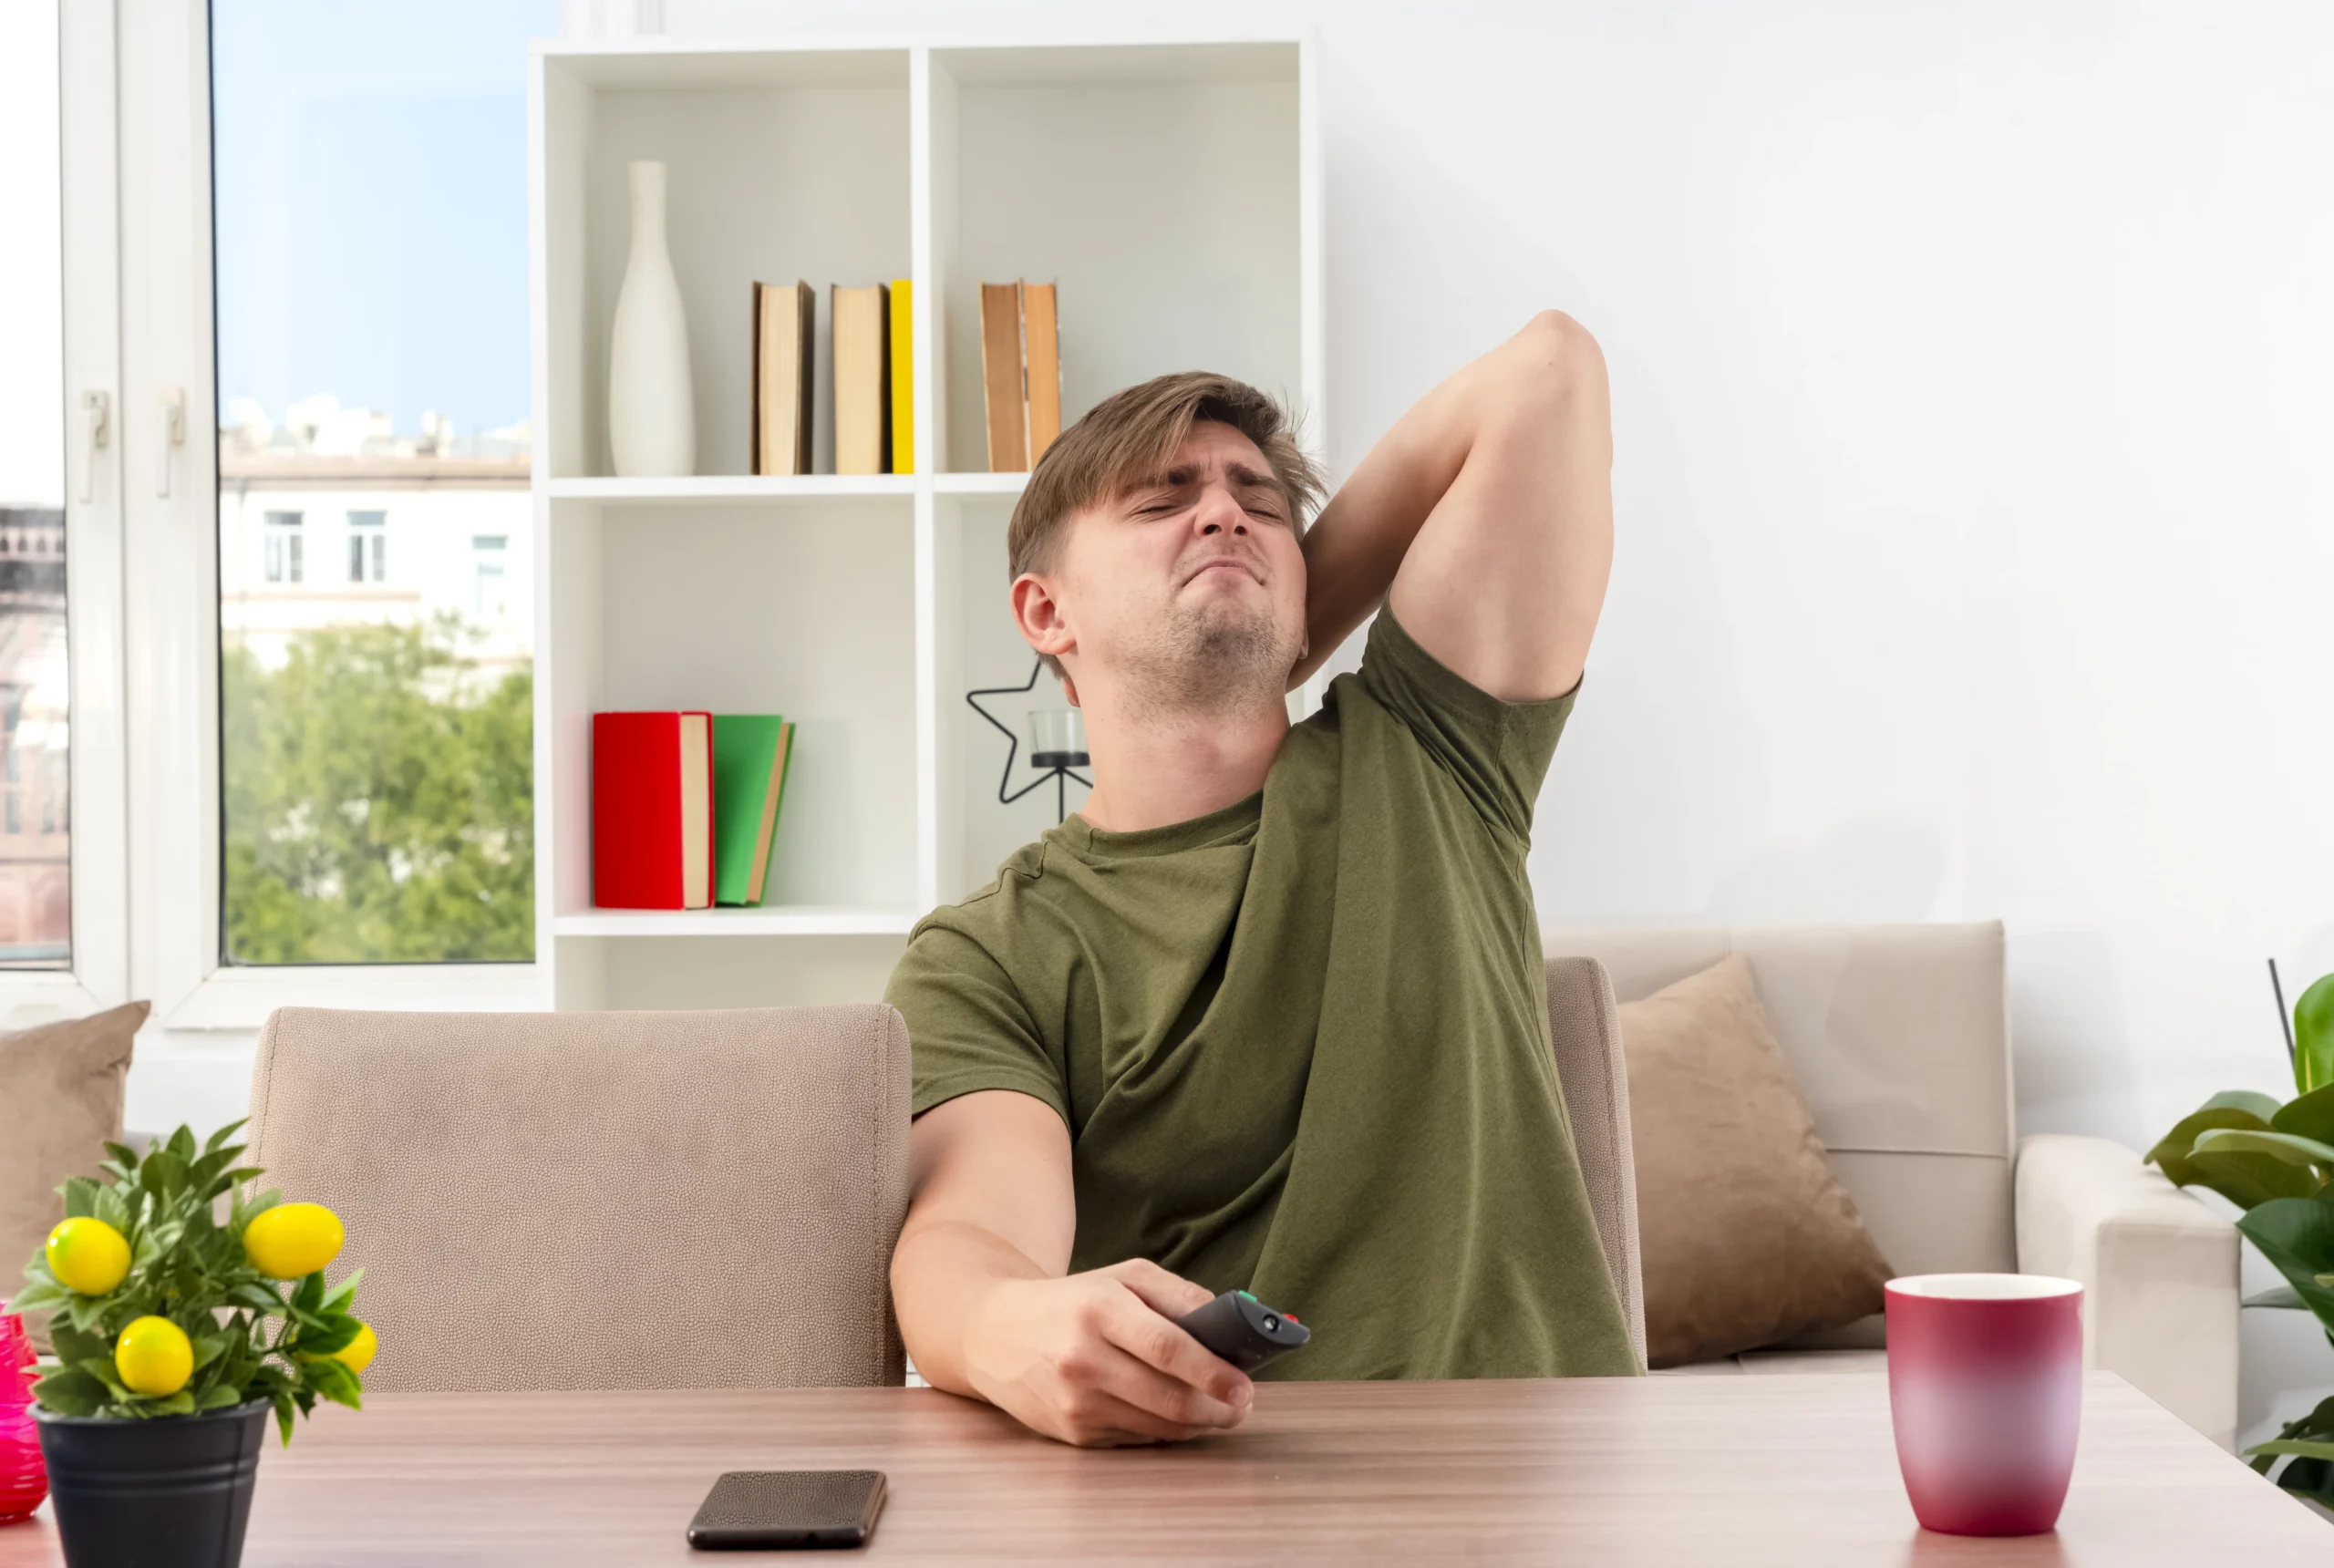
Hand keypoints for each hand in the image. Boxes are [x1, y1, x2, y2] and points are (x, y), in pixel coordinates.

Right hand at [959, 1258, 1254, 1446]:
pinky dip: (1164, 1430)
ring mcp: (1076, 1403)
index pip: (1167, 1348)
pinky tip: (1172, 1413)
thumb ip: (1179, 1295)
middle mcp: (1083, 1360)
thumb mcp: (1123, 1277)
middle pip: (1168, 1398)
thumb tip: (1230, 1324)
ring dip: (1198, 1423)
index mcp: (1099, 1309)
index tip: (1245, 1385)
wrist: (994, 1335)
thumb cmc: (1072, 1302)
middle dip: (1218, 1408)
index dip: (1213, 1372)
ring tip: (1217, 1409)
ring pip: (1158, 1427)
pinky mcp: (1072, 1433)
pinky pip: (1136, 1438)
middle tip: (1242, 1404)